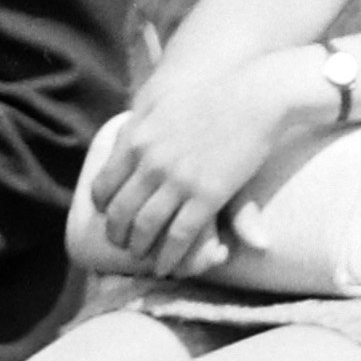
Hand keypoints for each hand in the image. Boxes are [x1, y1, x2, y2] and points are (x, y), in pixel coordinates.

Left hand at [80, 44, 337, 282]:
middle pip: (120, 213)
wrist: (257, 94)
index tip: (111, 216)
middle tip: (123, 245)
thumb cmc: (212, 93)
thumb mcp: (163, 101)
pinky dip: (169, 257)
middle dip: (117, 236)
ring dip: (140, 250)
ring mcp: (178, 180)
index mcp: (137, 139)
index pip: (103, 187)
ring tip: (144, 258)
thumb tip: (118, 139)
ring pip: (145, 228)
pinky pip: (178, 236)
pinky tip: (167, 266)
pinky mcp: (207, 195)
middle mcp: (151, 162)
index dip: (104, 209)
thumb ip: (137, 123)